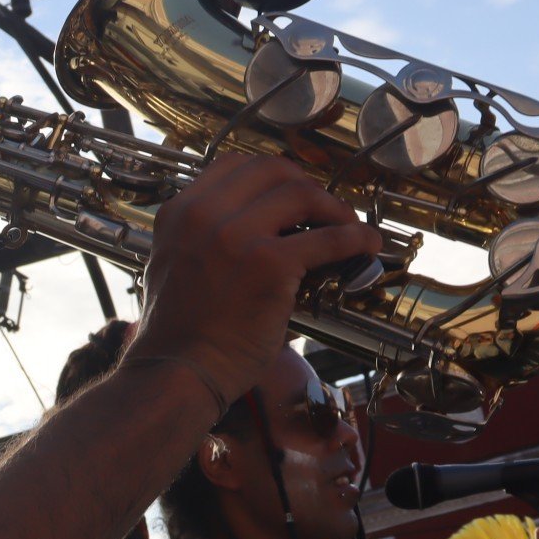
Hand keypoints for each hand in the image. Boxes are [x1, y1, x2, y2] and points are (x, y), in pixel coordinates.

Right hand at [128, 153, 380, 403]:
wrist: (177, 373)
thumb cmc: (177, 334)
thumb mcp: (172, 266)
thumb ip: (201, 238)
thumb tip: (253, 231)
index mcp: (179, 213)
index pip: (233, 165)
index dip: (271, 175)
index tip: (291, 192)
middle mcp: (204, 215)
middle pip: (272, 170)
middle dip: (306, 186)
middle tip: (323, 209)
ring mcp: (236, 236)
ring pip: (302, 194)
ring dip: (334, 208)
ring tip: (347, 227)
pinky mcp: (269, 264)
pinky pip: (328, 238)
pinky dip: (356, 239)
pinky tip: (366, 246)